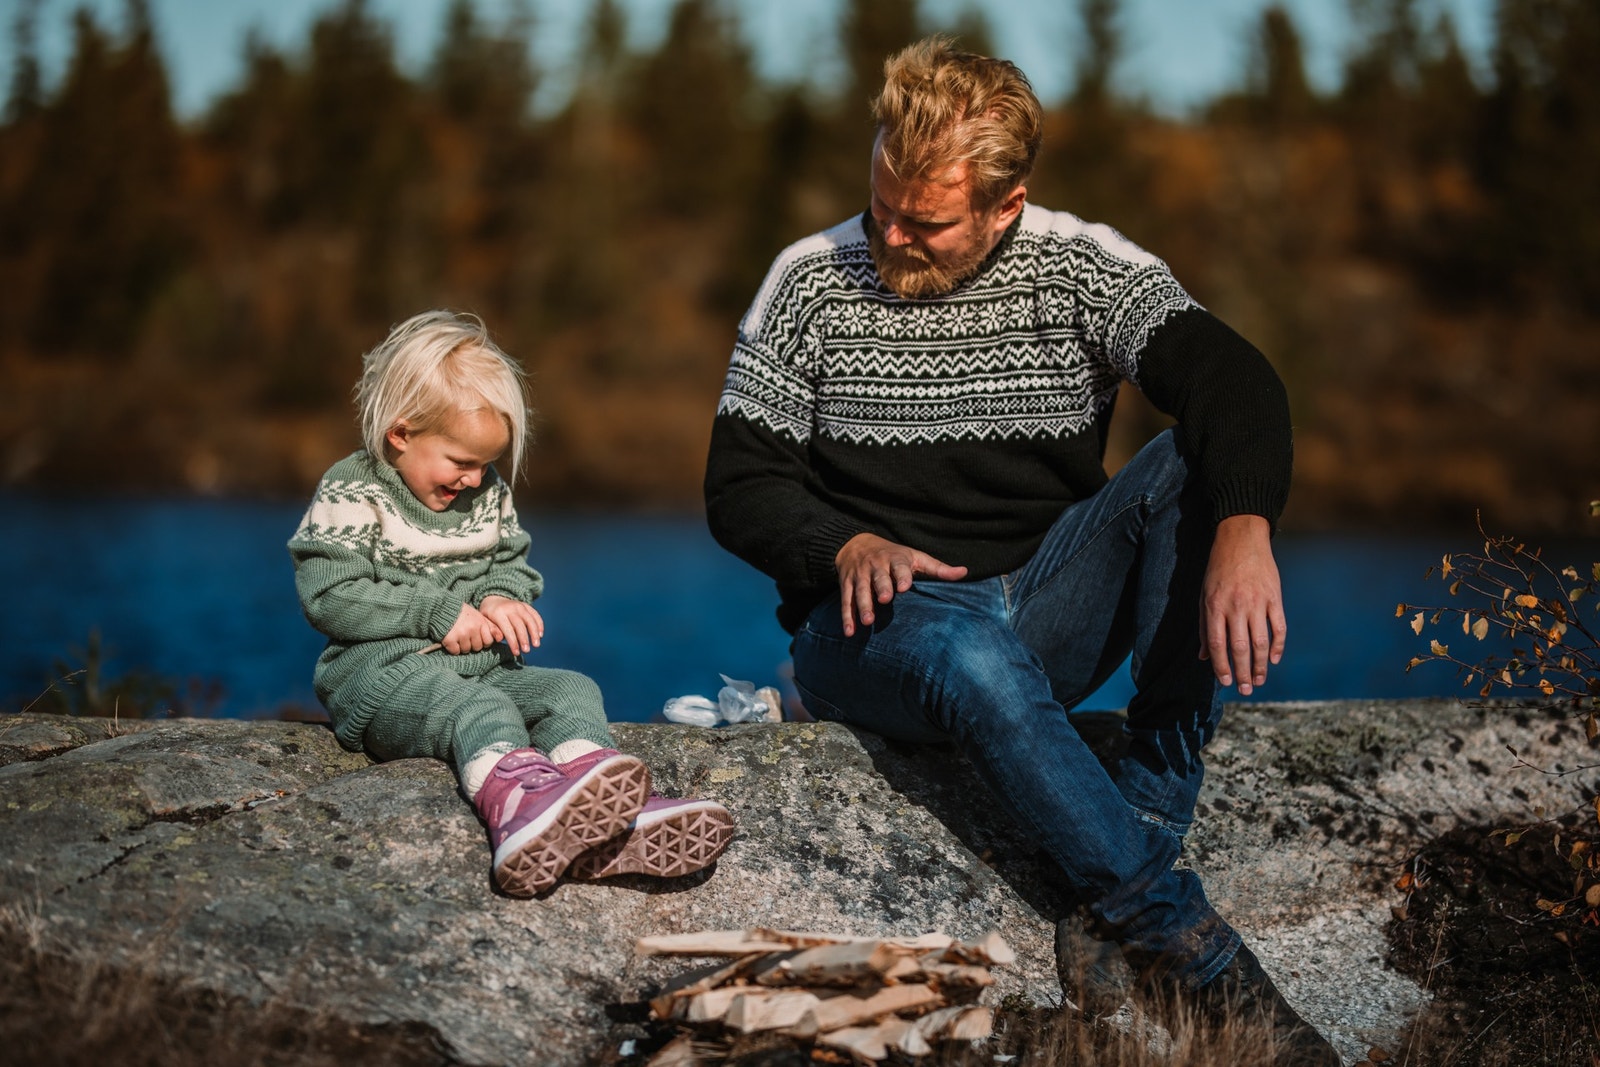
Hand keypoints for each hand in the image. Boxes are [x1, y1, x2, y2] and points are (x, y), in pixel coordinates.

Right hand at [442, 601, 502, 654]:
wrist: (443, 608)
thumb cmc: (463, 614)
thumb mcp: (479, 617)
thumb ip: (490, 626)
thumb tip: (500, 638)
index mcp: (481, 623)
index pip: (488, 641)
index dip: (483, 641)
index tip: (477, 636)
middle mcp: (473, 629)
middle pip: (477, 647)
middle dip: (472, 644)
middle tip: (466, 635)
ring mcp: (461, 635)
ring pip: (466, 650)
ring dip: (462, 646)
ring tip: (458, 636)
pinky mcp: (450, 640)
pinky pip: (456, 651)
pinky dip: (453, 648)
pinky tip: (452, 639)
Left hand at [479, 595, 543, 654]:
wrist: (493, 599)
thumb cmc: (488, 616)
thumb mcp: (485, 622)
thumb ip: (492, 630)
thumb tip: (500, 639)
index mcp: (498, 613)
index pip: (508, 630)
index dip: (513, 642)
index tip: (516, 653)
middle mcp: (511, 608)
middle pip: (520, 625)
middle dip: (524, 639)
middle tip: (527, 651)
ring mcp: (520, 606)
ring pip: (529, 620)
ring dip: (534, 633)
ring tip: (536, 645)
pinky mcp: (526, 606)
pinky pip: (535, 615)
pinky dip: (539, 625)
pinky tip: (540, 635)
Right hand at [834, 533, 967, 636]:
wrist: (855, 544)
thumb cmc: (893, 555)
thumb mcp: (915, 557)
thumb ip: (938, 568)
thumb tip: (964, 572)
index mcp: (895, 558)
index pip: (899, 566)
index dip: (902, 575)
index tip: (905, 587)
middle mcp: (876, 566)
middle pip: (878, 577)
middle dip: (881, 587)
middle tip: (884, 599)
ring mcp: (860, 575)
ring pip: (860, 590)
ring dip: (863, 605)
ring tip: (868, 621)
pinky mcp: (846, 584)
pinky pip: (846, 601)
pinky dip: (846, 616)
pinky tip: (849, 632)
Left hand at [1200, 514, 1285, 695]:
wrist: (1241, 539)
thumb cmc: (1218, 570)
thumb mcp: (1203, 595)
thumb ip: (1205, 627)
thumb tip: (1203, 657)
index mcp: (1215, 606)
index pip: (1218, 645)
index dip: (1221, 666)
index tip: (1226, 682)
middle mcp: (1236, 606)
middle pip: (1240, 648)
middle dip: (1243, 672)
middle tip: (1246, 690)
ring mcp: (1257, 602)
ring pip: (1260, 641)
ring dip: (1261, 664)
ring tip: (1259, 680)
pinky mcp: (1274, 597)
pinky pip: (1279, 627)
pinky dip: (1278, 645)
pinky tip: (1274, 659)